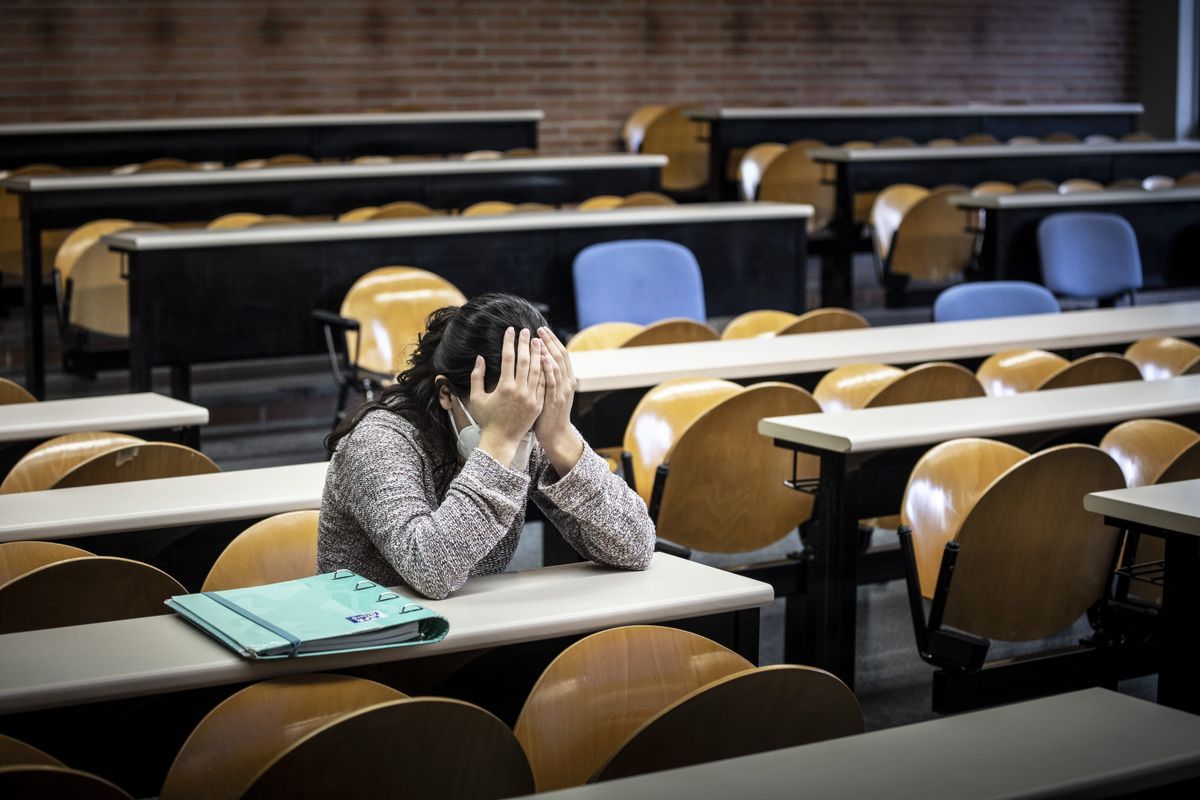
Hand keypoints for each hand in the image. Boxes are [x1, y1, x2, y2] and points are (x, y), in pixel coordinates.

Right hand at [471, 327, 544, 464]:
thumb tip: (480, 358)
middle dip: (525, 343)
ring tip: (538, 341)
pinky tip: (544, 360)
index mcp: (504, 387)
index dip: (509, 342)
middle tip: (526, 330)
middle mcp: (520, 391)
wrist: (501, 440)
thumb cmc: (486, 420)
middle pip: (525, 361)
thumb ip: (476, 377)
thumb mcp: (476, 398)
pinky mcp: (539, 404)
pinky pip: (543, 383)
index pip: (508, 358)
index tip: (510, 330)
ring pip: (537, 370)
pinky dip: (544, 370)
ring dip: (538, 354)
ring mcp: (531, 398)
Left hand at [534, 326, 583, 474]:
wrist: (556, 436)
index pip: (561, 355)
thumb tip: (537, 362)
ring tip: (538, 339)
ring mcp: (561, 391)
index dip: (552, 341)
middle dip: (549, 341)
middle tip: (538, 329)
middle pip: (560, 356)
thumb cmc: (548, 416)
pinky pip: (552, 381)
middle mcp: (566, 383)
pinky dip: (549, 368)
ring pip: (557, 365)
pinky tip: (542, 358)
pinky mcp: (554, 400)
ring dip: (548, 350)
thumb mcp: (550, 394)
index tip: (542, 331)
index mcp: (565, 380)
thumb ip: (547, 378)